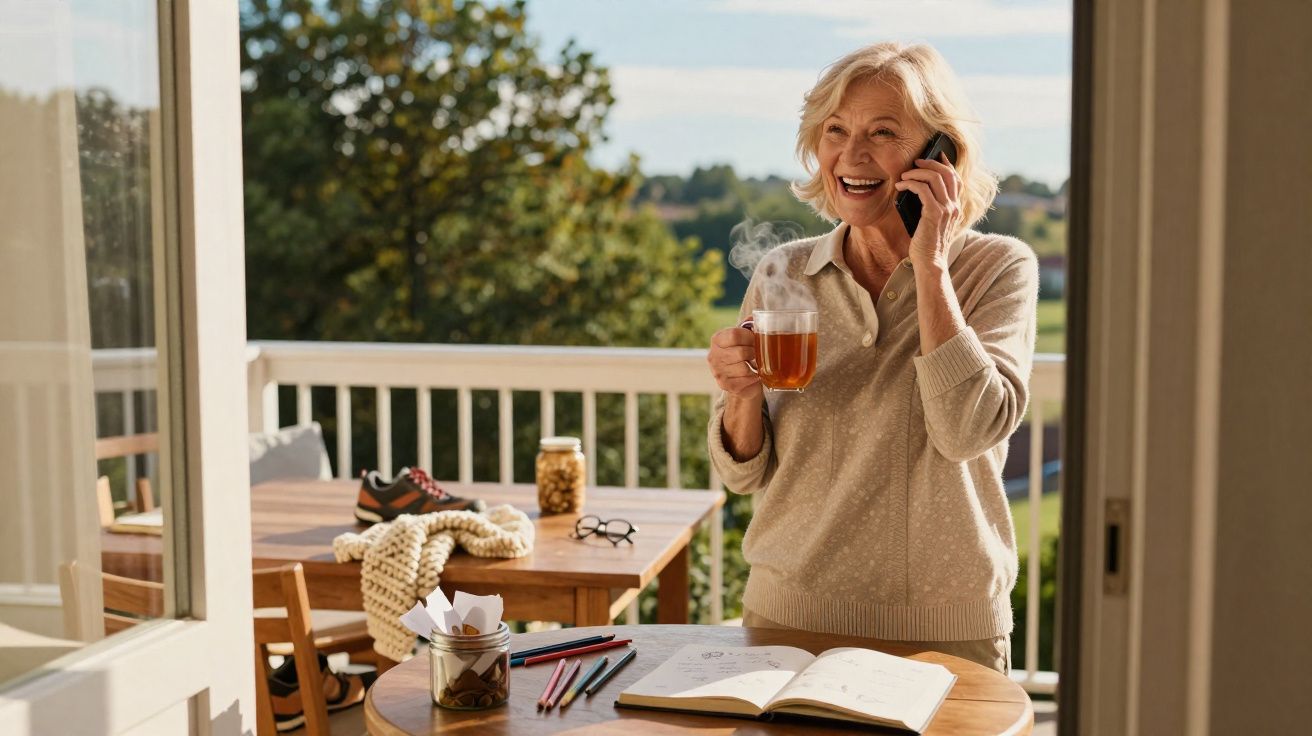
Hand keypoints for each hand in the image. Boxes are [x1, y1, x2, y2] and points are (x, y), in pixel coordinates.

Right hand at [707, 326, 762, 399]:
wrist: (741, 379)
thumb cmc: (744, 354)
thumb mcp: (744, 337)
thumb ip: (749, 326)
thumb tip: (758, 318)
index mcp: (717, 339)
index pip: (734, 334)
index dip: (750, 337)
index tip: (756, 340)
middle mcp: (713, 356)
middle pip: (740, 352)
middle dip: (754, 353)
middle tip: (758, 354)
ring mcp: (718, 372)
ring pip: (743, 368)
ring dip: (754, 367)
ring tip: (756, 365)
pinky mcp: (725, 385)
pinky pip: (745, 381)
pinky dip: (754, 378)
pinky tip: (754, 375)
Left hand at [894, 153, 962, 271]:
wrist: (931, 262)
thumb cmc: (927, 245)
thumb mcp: (933, 223)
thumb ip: (932, 207)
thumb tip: (917, 190)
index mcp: (955, 207)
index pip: (956, 179)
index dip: (947, 164)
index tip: (936, 155)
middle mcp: (954, 206)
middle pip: (947, 173)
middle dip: (930, 163)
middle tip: (916, 162)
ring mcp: (946, 209)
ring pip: (935, 177)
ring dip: (917, 172)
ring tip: (904, 175)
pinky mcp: (934, 213)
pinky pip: (922, 189)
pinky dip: (910, 183)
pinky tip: (901, 186)